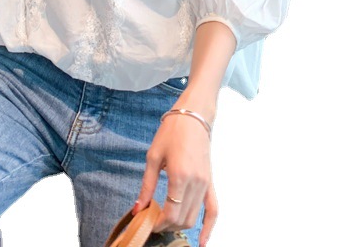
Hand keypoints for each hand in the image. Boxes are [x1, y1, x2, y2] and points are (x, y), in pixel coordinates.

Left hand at [133, 111, 218, 246]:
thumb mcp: (153, 157)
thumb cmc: (171, 132)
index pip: (170, 213)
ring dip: (179, 225)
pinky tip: (202, 242)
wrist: (193, 117)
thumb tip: (138, 208)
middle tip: (152, 219)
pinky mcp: (210, 182)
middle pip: (182, 219)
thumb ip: (147, 185)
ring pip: (194, 217)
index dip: (157, 223)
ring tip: (165, 221)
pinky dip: (209, 228)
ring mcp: (206, 184)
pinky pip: (214, 209)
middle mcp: (196, 183)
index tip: (146, 222)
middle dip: (166, 225)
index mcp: (180, 176)